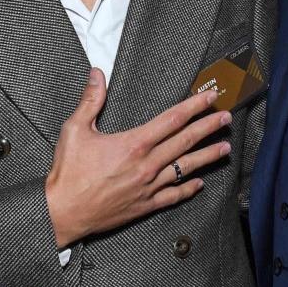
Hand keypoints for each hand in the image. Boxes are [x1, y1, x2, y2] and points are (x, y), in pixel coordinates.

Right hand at [45, 69, 231, 247]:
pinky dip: (189, 188)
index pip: (173, 119)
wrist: (60, 213)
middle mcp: (147, 164)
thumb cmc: (67, 173)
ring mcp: (149, 185)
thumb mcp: (75, 130)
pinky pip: (173, 195)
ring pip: (187, 168)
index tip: (210, 97)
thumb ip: (91, 100)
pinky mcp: (145, 205)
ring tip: (226, 147)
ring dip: (208, 156)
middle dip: (210, 127)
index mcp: (135, 143)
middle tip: (226, 117)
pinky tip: (200, 183)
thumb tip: (97, 74)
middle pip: (187, 141)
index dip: (195, 106)